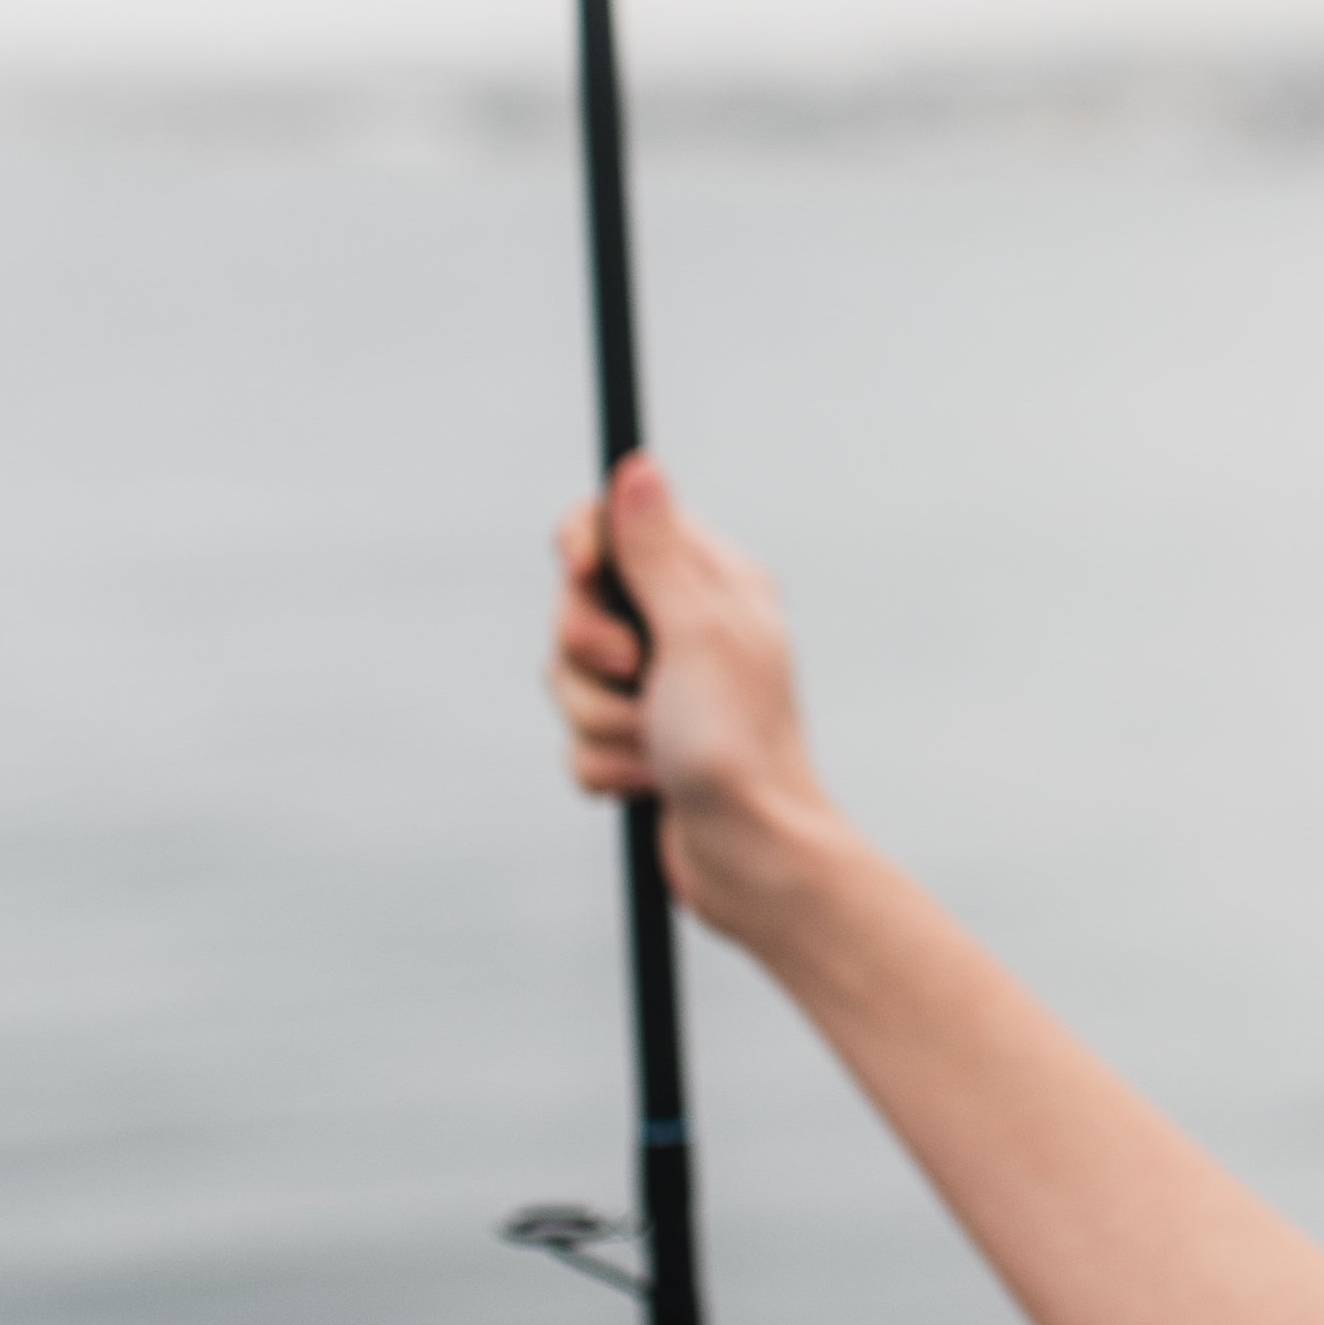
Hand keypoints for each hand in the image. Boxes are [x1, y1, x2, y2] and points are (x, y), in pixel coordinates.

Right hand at [546, 453, 838, 950]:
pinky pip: (577, 740)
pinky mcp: (637, 744)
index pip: (617, 527)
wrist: (754, 858)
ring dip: (602, 721)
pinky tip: (652, 783)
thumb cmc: (737, 743)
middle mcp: (683, 629)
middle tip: (638, 674)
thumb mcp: (696, 632)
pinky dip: (606, 765)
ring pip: (569, 680)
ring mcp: (659, 689)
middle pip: (576, 608)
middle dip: (590, 655)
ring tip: (654, 745)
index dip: (585, 547)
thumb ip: (656, 551)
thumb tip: (638, 466)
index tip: (584, 574)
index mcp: (710, 584)